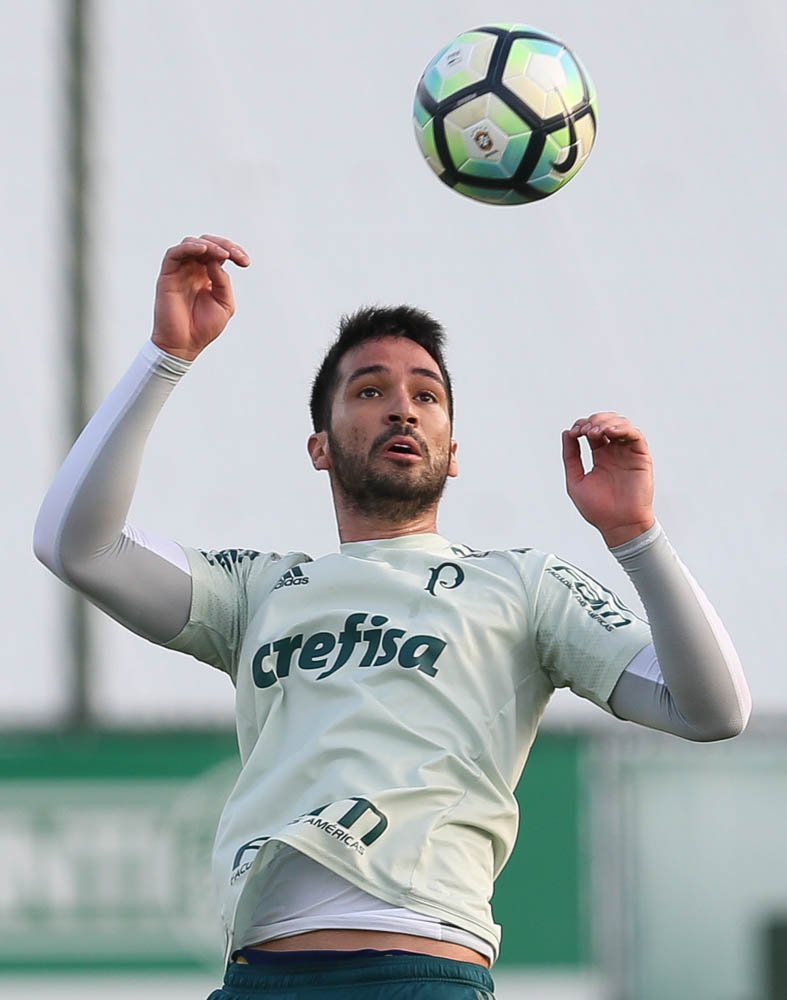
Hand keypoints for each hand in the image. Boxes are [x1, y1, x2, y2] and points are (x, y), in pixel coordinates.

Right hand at [151, 235, 249, 359]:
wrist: (185, 345)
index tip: (245, 262)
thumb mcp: (224, 303)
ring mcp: (180, 271)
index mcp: (208, 276)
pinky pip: (175, 253)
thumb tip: (216, 260)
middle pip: (207, 243)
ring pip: (191, 243)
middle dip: (224, 245)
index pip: (219, 253)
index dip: (233, 251)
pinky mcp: (167, 275)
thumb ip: (222, 281)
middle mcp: (193, 270)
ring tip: (223, 255)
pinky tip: (203, 251)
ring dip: (209, 245)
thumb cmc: (204, 327)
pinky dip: (189, 248)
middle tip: (236, 256)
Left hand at [562, 412, 654, 547]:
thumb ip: (570, 456)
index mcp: (600, 457)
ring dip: (607, 422)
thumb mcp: (575, 480)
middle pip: (606, 423)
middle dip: (594, 421)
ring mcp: (628, 454)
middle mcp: (615, 453)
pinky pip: (635, 435)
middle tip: (585, 430)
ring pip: (621, 424)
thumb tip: (566, 433)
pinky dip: (623, 428)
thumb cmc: (598, 509)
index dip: (582, 425)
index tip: (574, 432)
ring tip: (596, 431)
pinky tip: (610, 432)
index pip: (591, 431)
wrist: (618, 525)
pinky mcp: (641, 457)